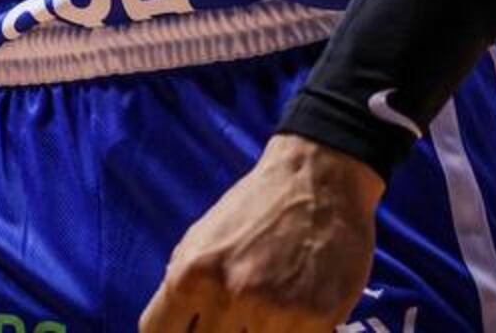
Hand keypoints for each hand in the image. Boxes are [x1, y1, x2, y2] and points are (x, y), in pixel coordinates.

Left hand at [138, 135, 385, 332]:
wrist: (319, 178)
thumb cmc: (257, 208)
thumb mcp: (200, 240)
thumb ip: (182, 289)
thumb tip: (176, 329)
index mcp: (191, 274)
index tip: (191, 328)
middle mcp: (229, 295)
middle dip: (224, 331)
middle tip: (237, 316)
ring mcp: (273, 311)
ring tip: (269, 310)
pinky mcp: (317, 318)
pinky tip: (297, 312)